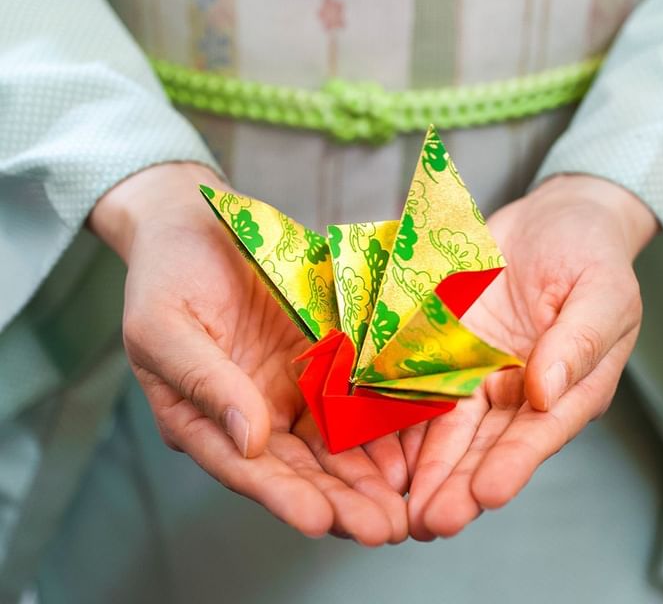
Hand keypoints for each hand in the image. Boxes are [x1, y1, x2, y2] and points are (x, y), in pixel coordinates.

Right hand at [90, 163, 407, 544]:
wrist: (201, 223)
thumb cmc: (168, 272)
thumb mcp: (164, 324)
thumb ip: (202, 380)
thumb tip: (247, 439)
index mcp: (201, 417)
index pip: (242, 467)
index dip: (280, 496)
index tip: (317, 520)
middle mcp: (251, 414)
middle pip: (297, 469)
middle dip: (339, 502)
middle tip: (380, 528)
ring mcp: (292, 390)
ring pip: (333, 445)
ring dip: (368, 478)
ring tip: (402, 506)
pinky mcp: (324, 362)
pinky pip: (356, 399)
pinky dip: (382, 427)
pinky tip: (410, 451)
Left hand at [405, 175, 657, 539]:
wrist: (551, 220)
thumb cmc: (590, 254)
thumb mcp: (602, 291)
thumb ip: (579, 340)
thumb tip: (548, 391)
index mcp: (569, 387)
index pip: (541, 433)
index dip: (515, 464)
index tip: (488, 494)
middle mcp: (521, 391)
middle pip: (488, 445)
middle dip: (460, 485)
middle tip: (432, 523)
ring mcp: (480, 373)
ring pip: (450, 429)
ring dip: (427, 470)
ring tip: (404, 510)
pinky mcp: (445, 350)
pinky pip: (420, 386)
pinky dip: (402, 420)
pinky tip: (381, 453)